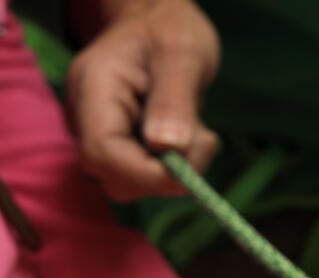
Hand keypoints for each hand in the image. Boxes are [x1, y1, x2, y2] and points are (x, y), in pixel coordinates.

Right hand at [65, 0, 219, 200]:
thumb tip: (167, 148)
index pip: (103, 152)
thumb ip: (175, 101)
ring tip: (196, 128)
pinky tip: (187, 133)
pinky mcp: (120, 147)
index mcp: (94, 88)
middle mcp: (87, 117)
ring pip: (133, 183)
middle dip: (166, 174)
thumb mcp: (182, 54)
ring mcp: (100, 134)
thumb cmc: (171, 30)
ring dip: (176, 170)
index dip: (146, 174)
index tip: (189, 172)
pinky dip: (176, 166)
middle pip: (115, 177)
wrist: (160, 23)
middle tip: (203, 136)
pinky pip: (145, 176)